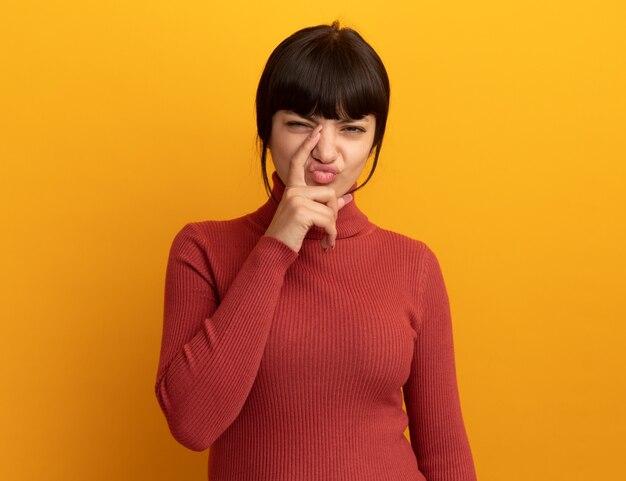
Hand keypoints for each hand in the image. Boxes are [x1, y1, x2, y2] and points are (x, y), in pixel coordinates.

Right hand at [264, 125, 352, 252]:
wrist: (276, 250)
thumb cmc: (291, 234)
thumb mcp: (309, 216)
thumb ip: (327, 205)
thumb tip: (349, 197)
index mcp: (292, 189)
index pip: (298, 162)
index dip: (307, 145)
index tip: (316, 130)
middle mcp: (293, 191)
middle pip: (329, 193)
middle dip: (334, 214)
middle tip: (329, 230)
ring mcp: (295, 200)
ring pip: (331, 207)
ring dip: (332, 227)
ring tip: (327, 238)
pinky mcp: (301, 211)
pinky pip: (328, 220)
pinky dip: (331, 235)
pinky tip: (326, 244)